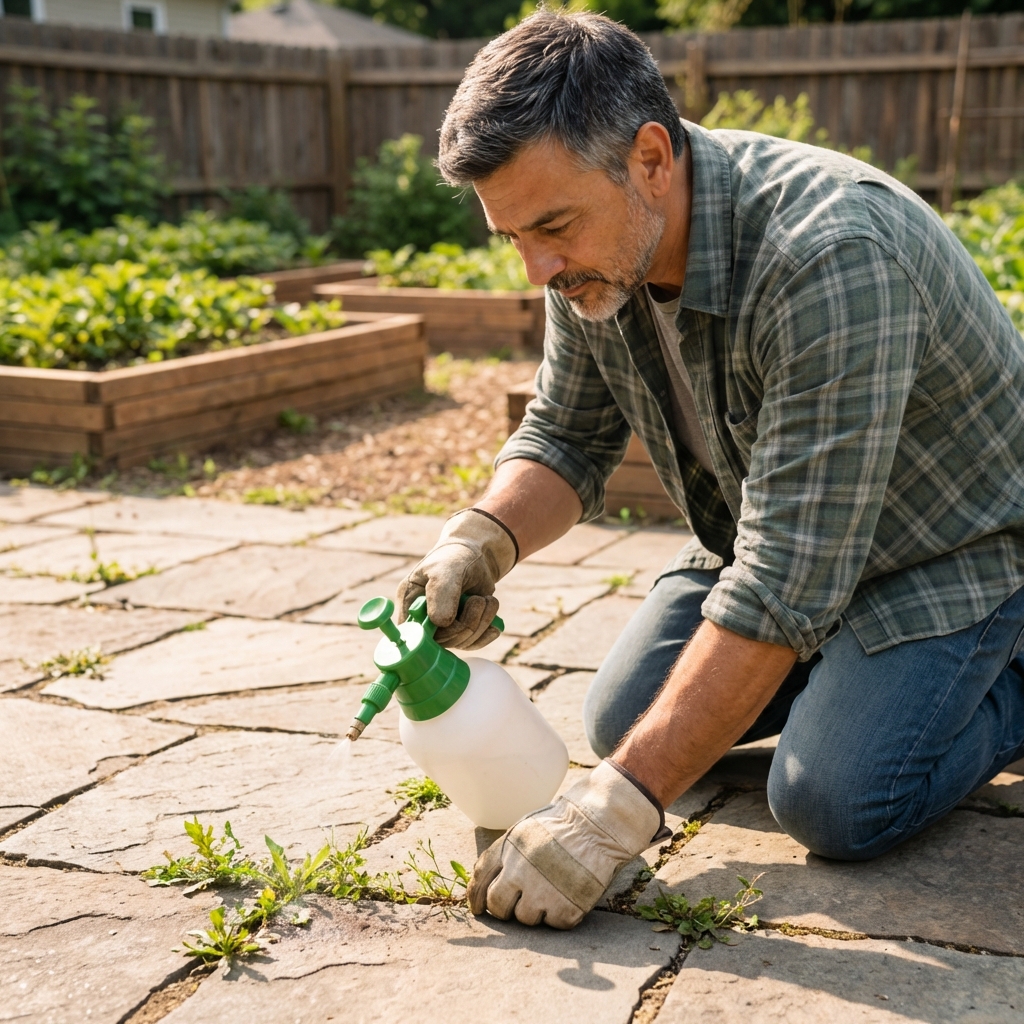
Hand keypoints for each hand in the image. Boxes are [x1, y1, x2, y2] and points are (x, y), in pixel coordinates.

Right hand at [396, 508, 517, 648]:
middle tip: (479, 600)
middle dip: (466, 624)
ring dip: (481, 623)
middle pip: (442, 641)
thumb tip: (441, 623)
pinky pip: (473, 644)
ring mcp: (443, 628)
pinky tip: (494, 623)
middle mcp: (424, 619)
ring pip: (461, 642)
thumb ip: (441, 592)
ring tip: (488, 600)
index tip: (451, 620)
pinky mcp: (460, 631)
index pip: (414, 632)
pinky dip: (487, 632)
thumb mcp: (446, 569)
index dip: (432, 634)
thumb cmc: (455, 559)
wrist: (475, 558)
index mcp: (410, 602)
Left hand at [467, 760, 668, 928]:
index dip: (476, 898)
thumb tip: (485, 882)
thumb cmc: (564, 825)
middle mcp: (520, 872)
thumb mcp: (526, 829)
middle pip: (498, 907)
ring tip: (551, 892)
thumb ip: (505, 854)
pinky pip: (554, 924)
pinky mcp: (565, 909)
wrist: (600, 826)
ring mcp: (543, 893)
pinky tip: (568, 895)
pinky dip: (560, 914)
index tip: (478, 908)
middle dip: (504, 909)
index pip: (480, 879)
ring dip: (535, 911)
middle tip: (516, 905)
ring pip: (525, 919)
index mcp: (509, 848)